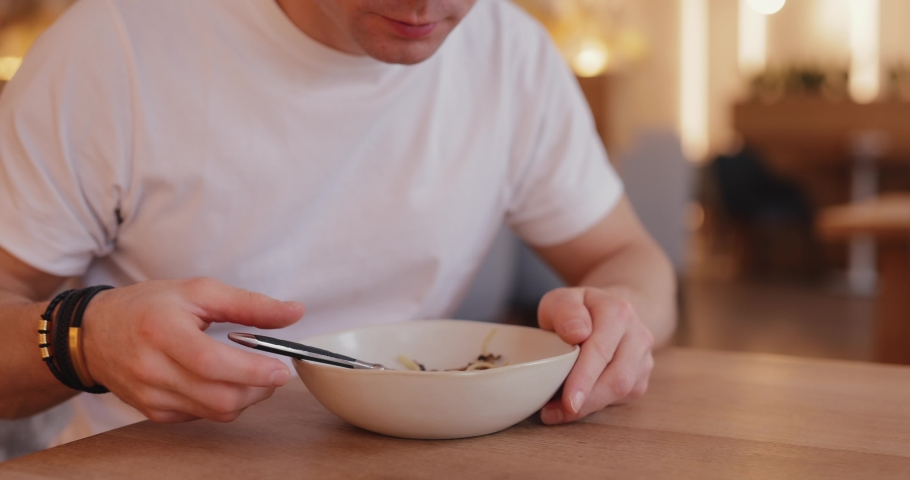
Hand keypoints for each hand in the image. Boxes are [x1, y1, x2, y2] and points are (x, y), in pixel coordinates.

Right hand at [81, 278, 304, 422]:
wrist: (95, 333)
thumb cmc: (150, 306)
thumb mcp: (198, 291)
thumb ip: (249, 304)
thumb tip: (295, 313)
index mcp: (162, 332)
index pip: (211, 363)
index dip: (252, 371)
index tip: (282, 369)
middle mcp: (152, 369)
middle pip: (218, 397)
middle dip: (258, 389)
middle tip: (273, 371)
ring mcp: (150, 396)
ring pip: (215, 412)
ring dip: (245, 397)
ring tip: (251, 374)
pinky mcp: (152, 412)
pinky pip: (201, 417)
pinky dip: (221, 403)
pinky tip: (220, 381)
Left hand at [537, 287, 653, 423]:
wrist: (609, 313)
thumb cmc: (579, 311)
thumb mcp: (562, 300)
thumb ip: (565, 311)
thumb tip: (576, 333)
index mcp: (617, 312)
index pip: (601, 350)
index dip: (584, 378)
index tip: (568, 401)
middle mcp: (638, 335)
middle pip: (617, 377)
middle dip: (586, 400)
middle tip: (554, 413)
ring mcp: (644, 358)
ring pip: (623, 391)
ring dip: (589, 406)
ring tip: (556, 411)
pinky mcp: (642, 378)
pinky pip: (622, 398)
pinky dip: (596, 405)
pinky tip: (574, 405)